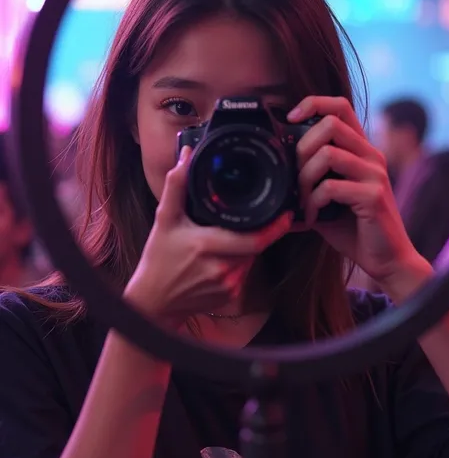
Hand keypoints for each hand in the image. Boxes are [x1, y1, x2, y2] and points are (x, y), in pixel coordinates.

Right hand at [124, 147, 291, 327]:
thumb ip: (176, 186)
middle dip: (257, 232)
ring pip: (251, 259)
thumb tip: (187, 156)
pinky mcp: (230, 297)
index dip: (274, 228)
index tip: (287, 215)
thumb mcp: (164, 219)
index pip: (253, 239)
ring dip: (247, 246)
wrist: (153, 302)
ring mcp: (227, 286)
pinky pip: (244, 272)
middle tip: (257, 218)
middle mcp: (222, 269)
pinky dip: (239, 261)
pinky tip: (222, 256)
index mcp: (207, 246)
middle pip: (255, 246)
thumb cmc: (158, 259)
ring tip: (228, 237)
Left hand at [288, 96, 421, 283]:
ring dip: (304, 178)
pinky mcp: (374, 196)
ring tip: (300, 200)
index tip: (291, 118)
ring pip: (328, 154)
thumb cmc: (354, 228)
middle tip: (294, 176)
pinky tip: (311, 218)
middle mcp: (371, 155)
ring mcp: (375, 174)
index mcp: (361, 150)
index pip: (340, 107)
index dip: (313, 103)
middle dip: (302, 147)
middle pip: (330, 123)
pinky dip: (312, 203)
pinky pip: (331, 187)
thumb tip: (271, 177)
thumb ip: (307, 182)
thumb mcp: (325, 200)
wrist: (387, 261)